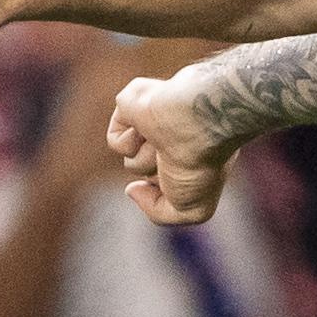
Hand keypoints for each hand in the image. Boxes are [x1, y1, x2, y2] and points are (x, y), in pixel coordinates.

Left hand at [107, 64, 237, 224]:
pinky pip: (116, 140)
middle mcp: (176, 137)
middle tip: (178, 157)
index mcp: (196, 154)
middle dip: (159, 176)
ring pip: (132, 161)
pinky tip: (147, 130)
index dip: (180, 192)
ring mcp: (154, 119)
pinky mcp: (132, 103)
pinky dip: (129, 143)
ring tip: (164, 141)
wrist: (197, 122)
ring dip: (146, 159)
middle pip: (151, 176)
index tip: (199, 178)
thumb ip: (159, 213)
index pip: (173, 185)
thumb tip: (131, 189)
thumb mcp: (193, 210)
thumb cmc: (200, 164)